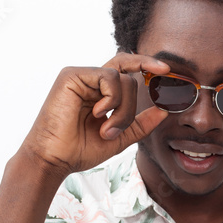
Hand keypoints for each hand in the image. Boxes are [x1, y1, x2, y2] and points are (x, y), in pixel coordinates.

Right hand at [16, 53, 171, 178]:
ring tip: (105, 129)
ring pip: (122, 79)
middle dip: (131, 107)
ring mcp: (82, 76)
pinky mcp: (72, 75)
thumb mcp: (120, 138)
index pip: (126, 68)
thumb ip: (141, 124)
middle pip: (129, 77)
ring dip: (122, 109)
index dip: (145, 63)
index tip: (166, 70)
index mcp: (101, 92)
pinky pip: (108, 77)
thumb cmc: (80, 150)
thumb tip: (164, 110)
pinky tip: (97, 114)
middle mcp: (91, 81)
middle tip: (117, 130)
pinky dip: (111, 99)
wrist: (56, 159)